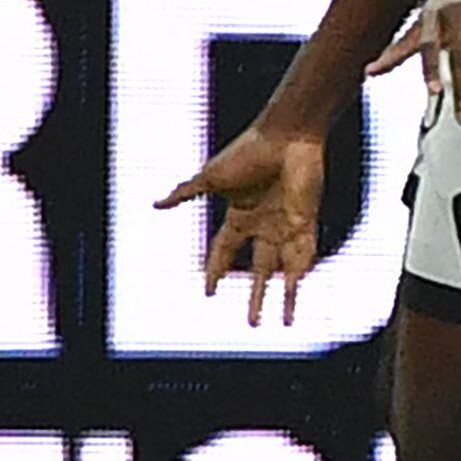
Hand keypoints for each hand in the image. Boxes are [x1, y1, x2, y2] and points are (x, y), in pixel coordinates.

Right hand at [154, 125, 328, 326]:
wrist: (285, 137)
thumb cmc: (247, 151)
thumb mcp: (210, 177)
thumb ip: (185, 194)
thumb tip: (155, 205)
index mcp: (239, 215)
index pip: (224, 251)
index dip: (216, 271)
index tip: (209, 291)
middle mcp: (263, 225)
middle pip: (258, 270)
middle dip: (254, 296)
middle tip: (252, 323)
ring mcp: (285, 226)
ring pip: (282, 271)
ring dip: (281, 297)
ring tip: (279, 323)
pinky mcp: (305, 222)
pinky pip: (303, 256)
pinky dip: (300, 276)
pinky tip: (296, 295)